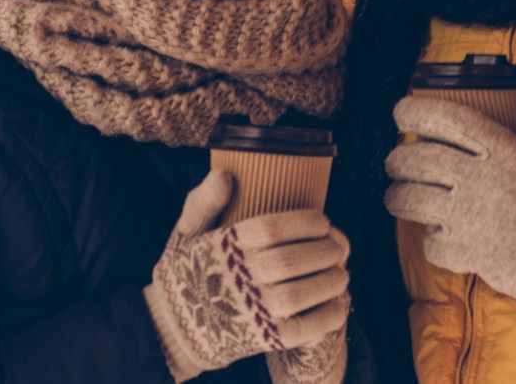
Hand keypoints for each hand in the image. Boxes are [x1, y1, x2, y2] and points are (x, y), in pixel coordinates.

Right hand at [144, 170, 349, 381]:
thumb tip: (225, 174)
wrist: (174, 329)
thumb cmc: (186, 272)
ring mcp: (252, 312)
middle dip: (324, 250)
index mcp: (222, 248)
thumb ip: (204, 202)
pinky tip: (339, 303)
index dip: (303, 222)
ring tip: (341, 271)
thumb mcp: (185, 232)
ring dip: (330, 281)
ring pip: (300, 294)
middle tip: (339, 245)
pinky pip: (303, 330)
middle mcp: (238, 280)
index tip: (322, 220)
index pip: (269, 230)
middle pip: (290, 261)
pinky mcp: (264, 340)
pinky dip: (327, 316)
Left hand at [385, 96, 515, 333]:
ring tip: (398, 196)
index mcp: (500, 148)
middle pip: (415, 159)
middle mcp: (478, 178)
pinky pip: (430, 242)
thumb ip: (513, 148)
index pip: (443, 118)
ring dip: (397, 196)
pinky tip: (441, 237)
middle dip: (397, 160)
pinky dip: (431, 241)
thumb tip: (498, 140)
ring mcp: (469, 216)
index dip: (413, 112)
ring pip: (409, 199)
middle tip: (397, 162)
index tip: (402, 113)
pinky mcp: (468, 251)